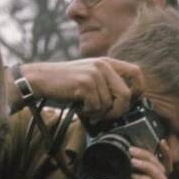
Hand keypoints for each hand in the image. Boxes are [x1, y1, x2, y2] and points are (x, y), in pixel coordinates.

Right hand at [17, 58, 142, 120]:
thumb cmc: (67, 84)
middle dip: (117, 111)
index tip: (129, 102)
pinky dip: (89, 112)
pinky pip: (96, 107)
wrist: (40, 79)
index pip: (137, 73)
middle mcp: (103, 65)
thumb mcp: (92, 77)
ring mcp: (94, 73)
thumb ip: (109, 84)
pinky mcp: (85, 83)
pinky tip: (80, 107)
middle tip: (105, 115)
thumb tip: (129, 102)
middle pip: (125, 95)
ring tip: (87, 108)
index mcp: (108, 63)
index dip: (138, 90)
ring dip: (99, 113)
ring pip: (110, 104)